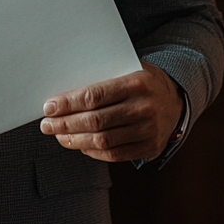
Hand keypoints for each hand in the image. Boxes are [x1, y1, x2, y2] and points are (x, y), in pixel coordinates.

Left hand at [38, 62, 182, 161]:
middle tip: (47, 125)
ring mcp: (149, 131)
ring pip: (102, 141)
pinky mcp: (150, 148)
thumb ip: (102, 77)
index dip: (68, 103)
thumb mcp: (127, 68)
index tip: (49, 106)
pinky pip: (114, 154)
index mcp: (138, 82)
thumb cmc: (143, 82)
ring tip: (59, 136)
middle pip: (95, 121)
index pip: (95, 96)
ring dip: (75, 140)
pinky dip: (92, 151)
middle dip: (65, 124)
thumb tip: (62, 92)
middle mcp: (145, 108)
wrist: (177, 100)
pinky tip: (79, 144)